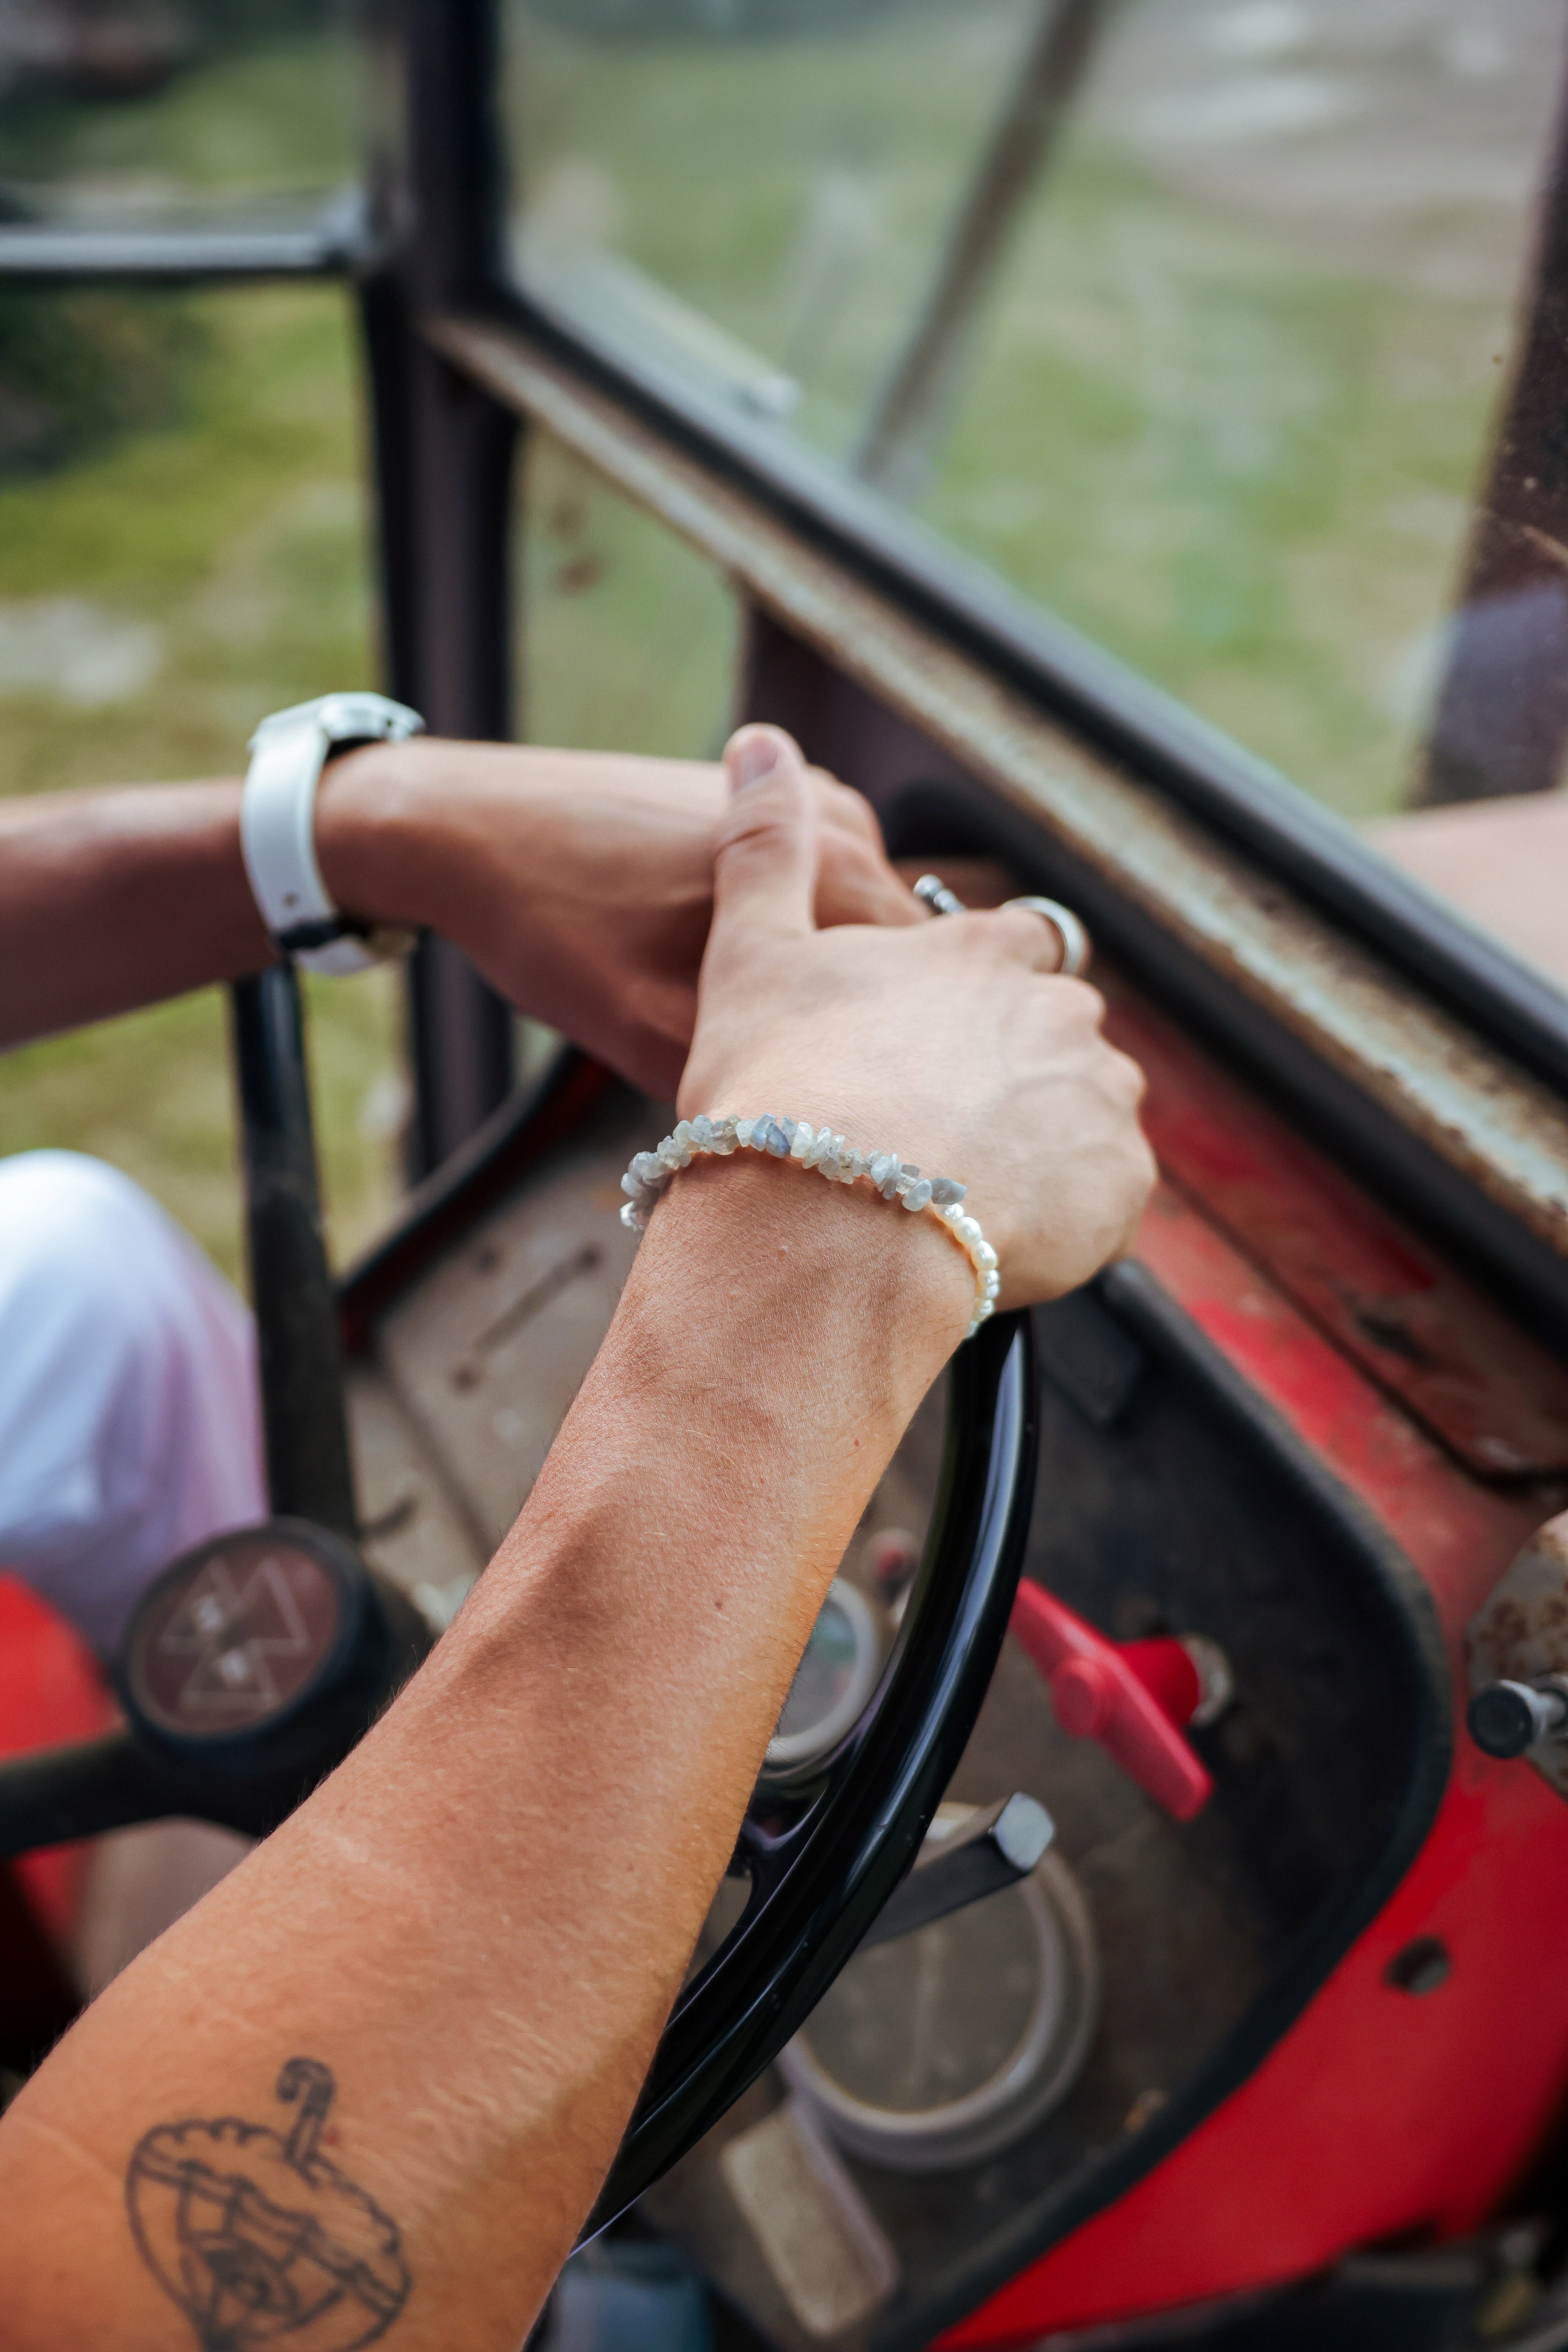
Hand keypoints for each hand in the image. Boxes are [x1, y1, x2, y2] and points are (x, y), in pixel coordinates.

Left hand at [320, 739, 920, 1098]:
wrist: (471, 832)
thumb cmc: (554, 931)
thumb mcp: (653, 1036)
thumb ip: (759, 1080)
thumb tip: (835, 1143)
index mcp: (838, 875)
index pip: (939, 995)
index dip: (913, 1073)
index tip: (878, 1126)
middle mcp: (848, 826)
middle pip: (909, 967)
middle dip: (873, 1033)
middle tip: (821, 1102)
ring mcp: (815, 804)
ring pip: (863, 938)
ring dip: (835, 993)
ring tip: (775, 1041)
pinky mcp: (777, 802)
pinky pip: (821, 899)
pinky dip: (797, 945)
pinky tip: (740, 979)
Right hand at [678, 728, 1155, 1306]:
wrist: (829, 1227)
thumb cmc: (780, 1091)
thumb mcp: (751, 953)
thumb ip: (766, 846)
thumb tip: (761, 744)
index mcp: (987, 952)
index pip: (1018, 951)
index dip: (975, 1000)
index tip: (928, 1049)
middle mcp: (1064, 1013)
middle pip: (1051, 1039)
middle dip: (1004, 1080)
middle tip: (922, 1139)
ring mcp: (1101, 1099)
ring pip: (1079, 1118)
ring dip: (1033, 1148)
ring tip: (948, 1197)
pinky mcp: (1122, 1187)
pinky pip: (1100, 1201)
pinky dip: (1059, 1218)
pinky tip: (984, 1234)